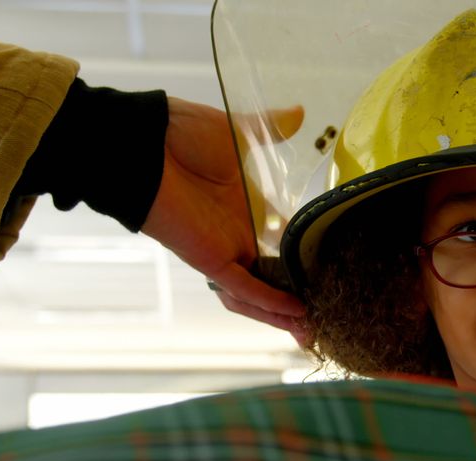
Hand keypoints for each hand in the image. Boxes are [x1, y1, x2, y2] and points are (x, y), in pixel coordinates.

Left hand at [141, 98, 307, 342]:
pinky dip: (268, 302)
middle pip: (273, 279)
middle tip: (327, 320)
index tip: (331, 274)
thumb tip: (302, 114)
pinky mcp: (209, 258)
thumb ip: (271, 129)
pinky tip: (295, 312)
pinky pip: (242, 288)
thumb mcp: (239, 130)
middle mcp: (237, 234)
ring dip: (282, 316)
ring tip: (312, 332)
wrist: (144, 143)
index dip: (304, 262)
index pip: (282, 244)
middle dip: (296, 304)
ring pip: (257, 295)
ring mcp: (224, 248)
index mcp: (247, 208)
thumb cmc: (182, 133)